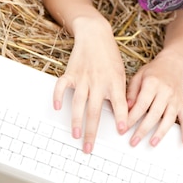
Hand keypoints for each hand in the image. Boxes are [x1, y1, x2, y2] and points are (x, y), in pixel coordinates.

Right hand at [53, 16, 127, 152]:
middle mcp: (99, 82)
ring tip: (75, 135)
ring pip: (78, 103)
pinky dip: (58, 96)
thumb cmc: (110, 56)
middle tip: (89, 147)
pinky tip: (57, 108)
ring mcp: (83, 78)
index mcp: (114, 82)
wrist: (95, 34)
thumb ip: (121, 93)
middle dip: (92, 131)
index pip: (119, 104)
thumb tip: (125, 113)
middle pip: (95, 111)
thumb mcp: (121, 73)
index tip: (122, 132)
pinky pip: (62, 86)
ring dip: (76, 121)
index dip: (121, 117)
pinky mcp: (70, 73)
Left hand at [126, 51, 182, 146]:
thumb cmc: (154, 71)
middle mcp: (166, 92)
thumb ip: (132, 92)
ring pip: (169, 118)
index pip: (141, 104)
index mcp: (153, 84)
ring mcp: (175, 99)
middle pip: (154, 114)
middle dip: (143, 129)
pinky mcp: (182, 104)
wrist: (174, 64)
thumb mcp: (139, 76)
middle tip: (133, 141)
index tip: (124, 128)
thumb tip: (126, 108)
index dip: (132, 117)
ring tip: (152, 143)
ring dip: (161, 132)